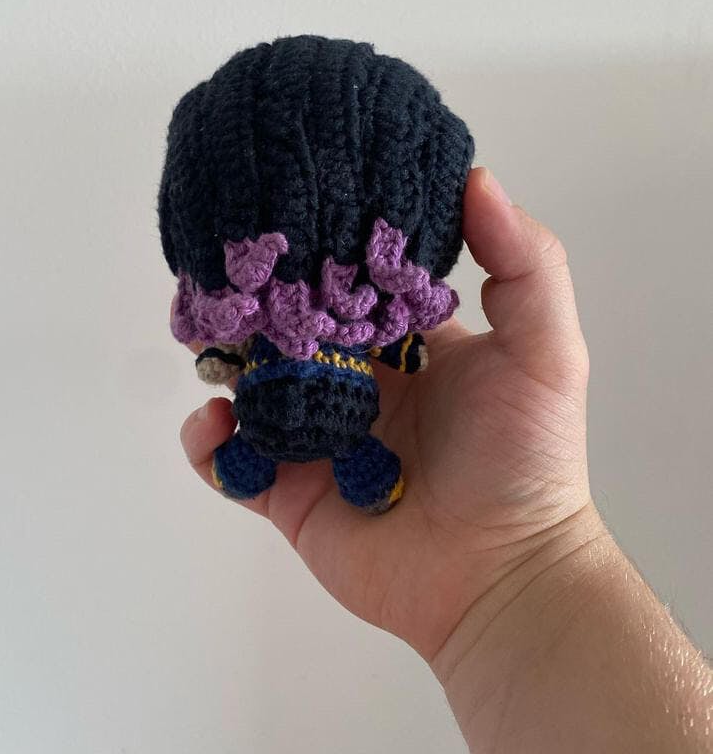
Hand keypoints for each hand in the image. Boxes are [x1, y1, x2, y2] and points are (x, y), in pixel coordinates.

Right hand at [179, 167, 601, 663]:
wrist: (501, 576)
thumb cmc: (528, 461)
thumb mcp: (545, 351)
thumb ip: (524, 264)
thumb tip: (478, 177)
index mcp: (407, 346)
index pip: (351, 283)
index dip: (321, 251)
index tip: (287, 213)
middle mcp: (357, 385)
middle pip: (291, 331)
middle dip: (259, 304)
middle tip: (225, 273)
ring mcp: (318, 440)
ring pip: (252, 389)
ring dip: (224, 364)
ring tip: (208, 342)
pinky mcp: (289, 494)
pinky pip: (231, 463)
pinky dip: (209, 443)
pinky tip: (215, 423)